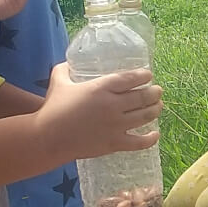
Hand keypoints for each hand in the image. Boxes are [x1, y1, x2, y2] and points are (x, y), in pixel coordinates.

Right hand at [35, 62, 162, 159]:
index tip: (149, 76)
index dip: (144, 76)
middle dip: (154, 93)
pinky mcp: (114, 143)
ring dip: (155, 110)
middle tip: (157, 91)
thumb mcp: (58, 80)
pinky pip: (139, 142)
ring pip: (145, 116)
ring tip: (159, 106)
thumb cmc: (52, 108)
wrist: (48, 137)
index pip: (130, 78)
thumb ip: (65, 69)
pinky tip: (155, 134)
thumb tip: (69, 63)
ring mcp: (116, 125)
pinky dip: (150, 138)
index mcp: (101, 88)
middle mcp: (113, 105)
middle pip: (142, 97)